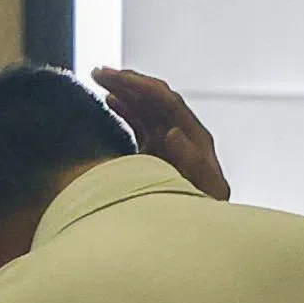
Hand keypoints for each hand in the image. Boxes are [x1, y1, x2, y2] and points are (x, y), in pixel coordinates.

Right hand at [93, 67, 230, 200]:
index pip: (166, 101)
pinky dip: (126, 108)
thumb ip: (192, 161)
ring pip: (146, 106)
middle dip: (128, 81)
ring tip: (98, 77)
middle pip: (155, 97)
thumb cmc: (204, 211)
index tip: (115, 78)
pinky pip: (142, 122)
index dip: (141, 87)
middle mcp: (183, 133)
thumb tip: (174, 131)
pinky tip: (109, 100)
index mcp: (194, 137)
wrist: (198, 232)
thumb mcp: (205, 190)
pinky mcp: (158, 151)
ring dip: (123, 90)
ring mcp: (170, 141)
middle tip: (99, 71)